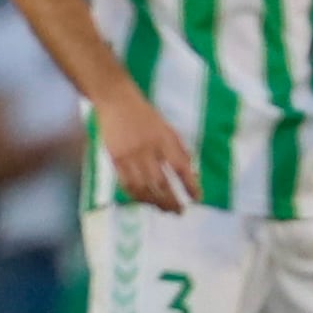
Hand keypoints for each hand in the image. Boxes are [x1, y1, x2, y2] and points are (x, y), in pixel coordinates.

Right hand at [96, 90, 200, 212]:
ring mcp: (129, 154)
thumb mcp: (167, 128)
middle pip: (162, 183)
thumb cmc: (145, 114)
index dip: (191, 185)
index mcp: (164, 139)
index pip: (181, 168)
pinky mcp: (115, 158)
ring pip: (143, 187)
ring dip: (155, 202)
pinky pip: (126, 183)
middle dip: (173, 200)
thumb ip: (179, 150)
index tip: (197, 198)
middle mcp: (147, 148)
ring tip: (164, 210)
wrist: (115, 100)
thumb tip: (191, 174)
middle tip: (180, 211)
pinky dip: (137, 195)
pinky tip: (144, 200)